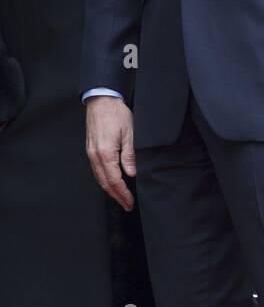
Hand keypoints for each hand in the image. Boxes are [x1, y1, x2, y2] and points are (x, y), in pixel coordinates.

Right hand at [85, 95, 135, 210]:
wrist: (102, 100)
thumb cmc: (116, 114)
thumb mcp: (130, 134)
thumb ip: (129, 156)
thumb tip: (131, 173)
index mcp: (106, 153)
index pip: (114, 181)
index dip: (123, 194)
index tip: (129, 202)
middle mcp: (95, 155)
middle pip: (104, 183)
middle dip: (116, 196)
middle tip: (126, 205)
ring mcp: (91, 153)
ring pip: (99, 178)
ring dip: (109, 190)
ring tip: (120, 197)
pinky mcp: (90, 149)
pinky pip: (96, 170)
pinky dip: (104, 180)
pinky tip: (111, 182)